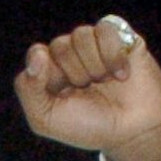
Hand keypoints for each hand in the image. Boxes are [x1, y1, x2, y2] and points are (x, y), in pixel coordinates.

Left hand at [14, 18, 160, 160]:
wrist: (132, 133)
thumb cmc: (89, 127)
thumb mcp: (45, 119)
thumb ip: (28, 89)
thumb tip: (37, 53)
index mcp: (51, 72)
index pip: (37, 53)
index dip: (49, 72)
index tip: (62, 91)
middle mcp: (72, 56)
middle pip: (60, 45)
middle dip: (75, 73)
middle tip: (89, 90)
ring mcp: (97, 46)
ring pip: (81, 34)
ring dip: (94, 66)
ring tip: (106, 82)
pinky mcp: (122, 38)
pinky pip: (106, 28)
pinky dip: (112, 55)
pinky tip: (121, 75)